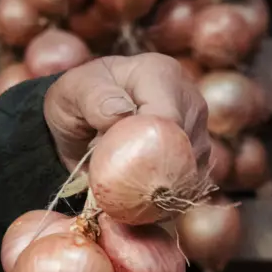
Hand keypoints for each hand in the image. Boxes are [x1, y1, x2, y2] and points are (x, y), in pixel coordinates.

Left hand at [44, 52, 209, 174]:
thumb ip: (94, 99)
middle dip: (148, 170)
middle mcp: (189, 100)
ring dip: (155, 185)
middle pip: (184, 149)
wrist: (84, 118)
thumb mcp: (73, 91)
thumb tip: (120, 112)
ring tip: (123, 178)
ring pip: (189, 171)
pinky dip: (162, 196)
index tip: (115, 166)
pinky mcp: (197, 156)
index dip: (145, 150)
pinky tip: (138, 190)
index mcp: (162, 75)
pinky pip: (188, 185)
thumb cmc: (79, 100)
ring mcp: (198, 129)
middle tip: (114, 175)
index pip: (168, 120)